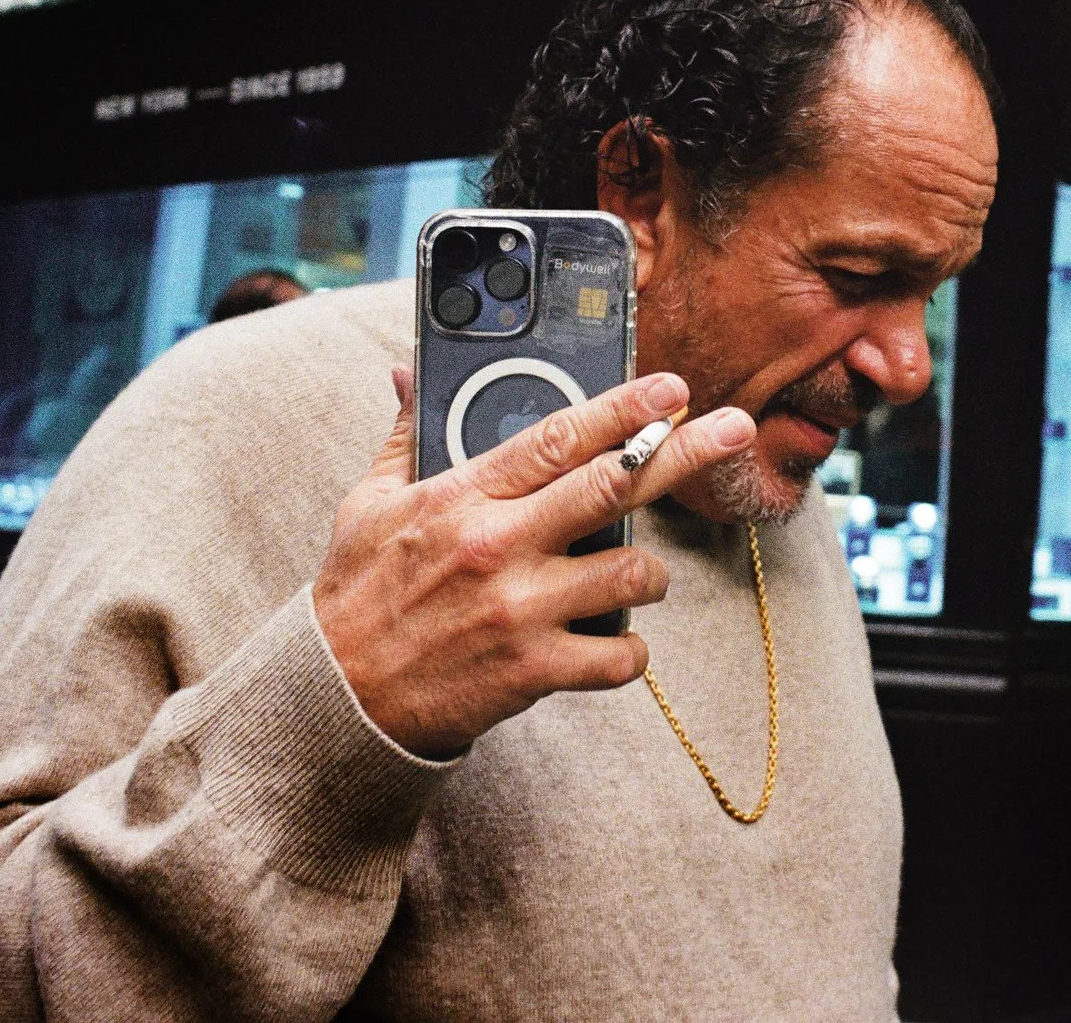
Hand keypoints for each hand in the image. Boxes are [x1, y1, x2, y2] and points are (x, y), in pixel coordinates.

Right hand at [313, 367, 755, 757]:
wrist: (334, 700)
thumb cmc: (356, 595)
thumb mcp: (370, 503)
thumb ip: (408, 435)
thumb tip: (411, 370)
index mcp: (463, 497)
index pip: (559, 437)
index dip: (624, 407)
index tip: (672, 387)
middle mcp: (499, 547)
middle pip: (615, 486)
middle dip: (686, 451)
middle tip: (736, 427)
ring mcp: (520, 611)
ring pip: (632, 573)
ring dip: (647, 573)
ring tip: (634, 575)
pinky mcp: (533, 671)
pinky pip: (620, 657)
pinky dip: (628, 652)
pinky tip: (612, 644)